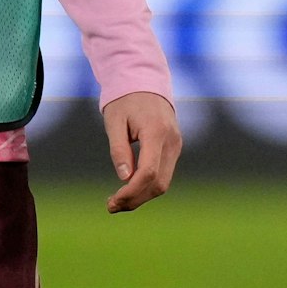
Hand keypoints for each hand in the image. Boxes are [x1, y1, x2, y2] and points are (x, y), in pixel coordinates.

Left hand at [102, 91, 180, 213]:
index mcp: (156, 132)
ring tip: (117, 201)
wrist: (145, 82)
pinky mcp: (174, 148)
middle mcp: (171, 141)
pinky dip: (147, 186)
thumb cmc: (125, 101)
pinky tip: (129, 189)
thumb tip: (124, 178)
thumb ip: (119, 149)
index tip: (112, 201)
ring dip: (141, 196)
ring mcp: (176, 145)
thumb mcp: (114, 122)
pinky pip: (164, 174)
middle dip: (135, 199)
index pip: (148, 172)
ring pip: (164, 183)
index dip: (131, 191)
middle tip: (110, 206)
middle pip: (159, 183)